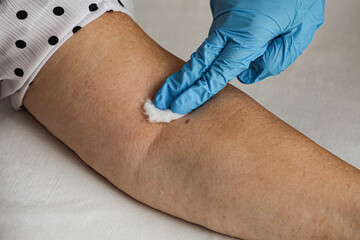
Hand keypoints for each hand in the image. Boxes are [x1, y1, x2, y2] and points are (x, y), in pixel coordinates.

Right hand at [154, 0, 324, 113]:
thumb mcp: (302, 27)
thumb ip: (277, 58)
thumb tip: (247, 74)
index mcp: (249, 36)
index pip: (217, 73)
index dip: (197, 92)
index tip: (179, 105)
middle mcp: (228, 28)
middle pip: (199, 63)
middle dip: (179, 83)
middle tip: (162, 99)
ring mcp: (221, 16)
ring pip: (214, 48)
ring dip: (212, 60)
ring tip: (241, 51)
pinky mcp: (220, 7)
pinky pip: (224, 32)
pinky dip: (231, 37)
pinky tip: (255, 26)